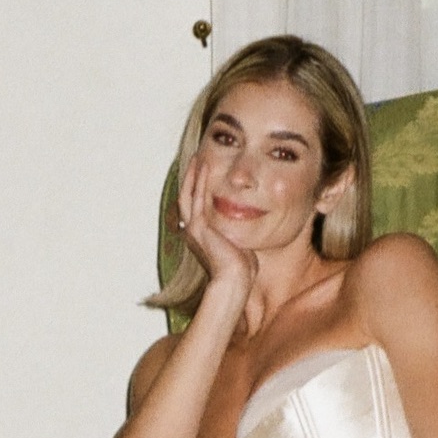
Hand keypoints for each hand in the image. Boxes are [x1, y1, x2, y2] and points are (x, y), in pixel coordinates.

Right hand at [177, 155, 258, 305]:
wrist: (235, 280)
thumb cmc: (242, 269)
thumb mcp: (240, 245)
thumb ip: (239, 233)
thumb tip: (251, 226)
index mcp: (201, 236)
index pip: (195, 206)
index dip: (198, 188)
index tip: (204, 170)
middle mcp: (192, 232)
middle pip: (186, 197)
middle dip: (191, 177)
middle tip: (197, 158)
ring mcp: (193, 229)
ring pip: (188, 194)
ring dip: (193, 175)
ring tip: (198, 156)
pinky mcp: (198, 227)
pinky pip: (197, 198)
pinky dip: (200, 181)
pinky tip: (205, 165)